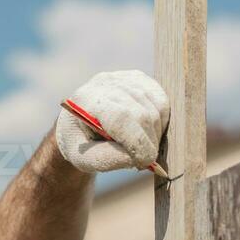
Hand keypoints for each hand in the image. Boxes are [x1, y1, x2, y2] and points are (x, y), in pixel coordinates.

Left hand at [56, 69, 170, 173]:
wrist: (78, 125)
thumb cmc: (80, 145)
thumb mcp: (84, 160)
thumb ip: (106, 160)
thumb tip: (138, 159)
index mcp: (85, 101)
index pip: (121, 117)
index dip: (138, 141)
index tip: (145, 161)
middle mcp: (105, 83)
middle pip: (141, 113)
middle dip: (149, 142)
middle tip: (144, 160)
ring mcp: (123, 78)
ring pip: (155, 107)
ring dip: (156, 134)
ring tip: (143, 148)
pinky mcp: (138, 78)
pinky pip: (161, 100)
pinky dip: (161, 121)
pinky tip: (148, 133)